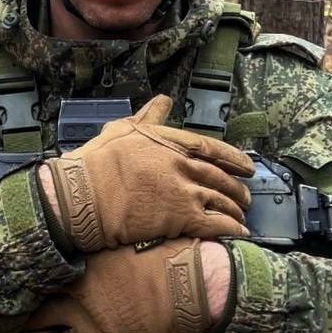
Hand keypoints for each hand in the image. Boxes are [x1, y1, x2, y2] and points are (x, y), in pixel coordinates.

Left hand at [13, 238, 226, 332]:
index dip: (26, 250)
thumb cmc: (168, 252)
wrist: (188, 285)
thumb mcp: (133, 228)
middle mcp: (79, 277)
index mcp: (88, 247)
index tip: (10, 247)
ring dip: (19, 316)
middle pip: (36, 280)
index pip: (46, 248)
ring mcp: (84, 308)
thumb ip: (105, 227)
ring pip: (39, 314)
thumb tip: (92, 218)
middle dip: (16, 282)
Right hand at [42, 94, 253, 250]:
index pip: (211, 147)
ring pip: (222, 200)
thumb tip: (162, 100)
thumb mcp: (123, 129)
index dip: (233, 158)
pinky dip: (231, 228)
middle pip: (220, 176)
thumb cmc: (97, 162)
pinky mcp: (180, 218)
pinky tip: (238, 232)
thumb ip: (148, 116)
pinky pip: (216, 223)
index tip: (247, 166)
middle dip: (237, 187)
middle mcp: (182, 165)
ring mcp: (184, 191)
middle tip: (246, 194)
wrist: (84, 196)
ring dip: (236, 209)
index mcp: (170, 142)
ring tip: (242, 216)